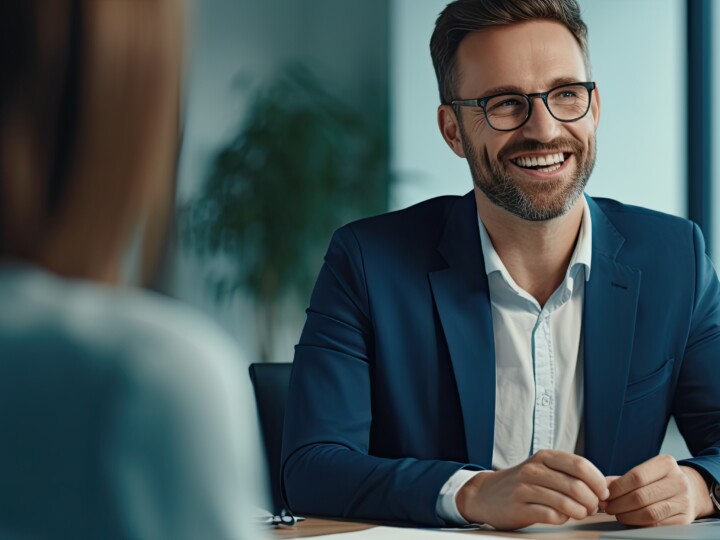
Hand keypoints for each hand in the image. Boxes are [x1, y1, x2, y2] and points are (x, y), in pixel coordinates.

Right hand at [456, 450, 608, 529]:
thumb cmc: (522, 483)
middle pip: (577, 486)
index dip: (598, 481)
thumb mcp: (544, 469)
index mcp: (545, 456)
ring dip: (580, 512)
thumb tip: (606, 485)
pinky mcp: (520, 507)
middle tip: (592, 507)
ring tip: (579, 513)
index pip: (580, 465)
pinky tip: (560, 516)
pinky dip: (562, 519)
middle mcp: (534, 469)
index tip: (602, 493)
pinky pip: (552, 516)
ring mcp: (525, 487)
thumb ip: (571, 474)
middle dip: (592, 501)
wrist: (486, 494)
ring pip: (566, 503)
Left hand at [602, 454, 714, 525]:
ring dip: (627, 516)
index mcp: (666, 464)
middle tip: (607, 507)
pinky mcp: (685, 519)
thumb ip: (623, 479)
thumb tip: (602, 487)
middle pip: (641, 496)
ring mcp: (684, 501)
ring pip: (649, 513)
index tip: (605, 494)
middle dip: (618, 504)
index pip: (636, 477)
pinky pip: (657, 524)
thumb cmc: (660, 480)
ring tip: (617, 514)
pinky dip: (640, 524)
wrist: (692, 490)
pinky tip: (631, 519)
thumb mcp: (646, 471)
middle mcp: (678, 481)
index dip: (617, 488)